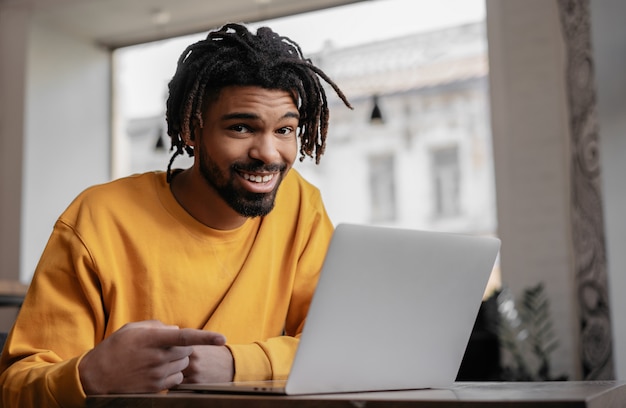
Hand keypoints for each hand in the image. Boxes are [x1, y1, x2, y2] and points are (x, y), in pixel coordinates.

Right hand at [78, 320, 225, 394]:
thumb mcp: (132, 329)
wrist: (96, 377)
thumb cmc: (115, 348)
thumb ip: (157, 326)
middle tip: (165, 346)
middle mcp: (157, 357)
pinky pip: (177, 378)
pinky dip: (173, 373)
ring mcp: (157, 374)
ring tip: (157, 359)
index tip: (222, 338)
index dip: (206, 337)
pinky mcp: (157, 388)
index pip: (185, 336)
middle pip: (188, 350)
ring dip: (178, 360)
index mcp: (152, 339)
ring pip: (184, 364)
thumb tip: (176, 329)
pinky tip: (156, 371)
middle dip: (182, 346)